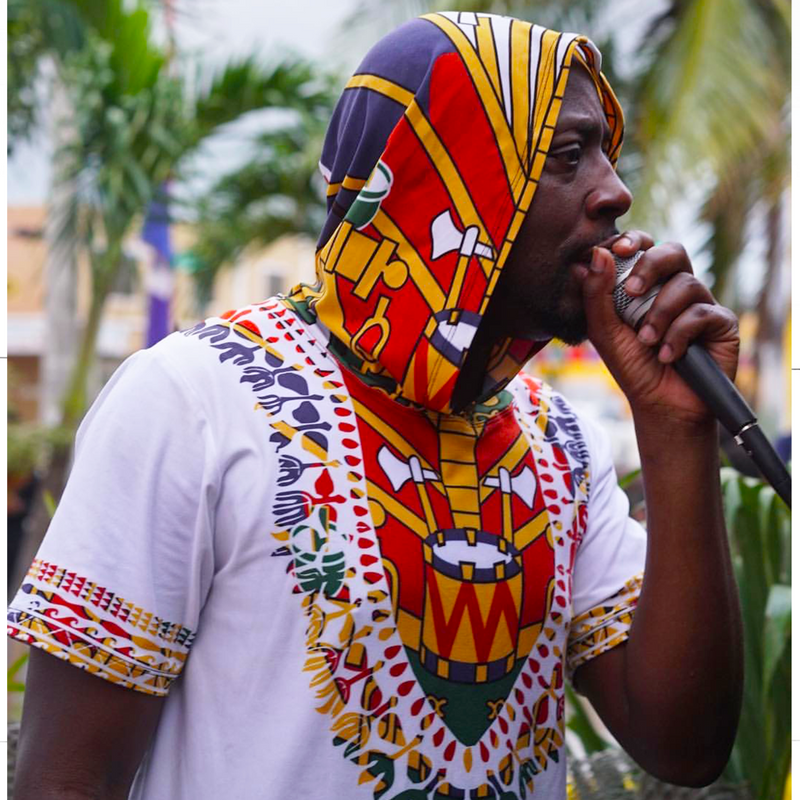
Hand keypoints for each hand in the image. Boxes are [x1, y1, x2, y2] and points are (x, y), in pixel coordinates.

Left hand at [580, 231, 739, 426]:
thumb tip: (597, 254)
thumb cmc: (632, 366)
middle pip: (673, 251)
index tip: (617, 249)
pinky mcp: (721, 322)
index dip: (633, 240)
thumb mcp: (604, 331)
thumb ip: (596, 295)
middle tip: (631, 292)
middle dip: (650, 266)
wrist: (660, 404)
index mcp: (648, 285)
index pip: (645, 247)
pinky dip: (678, 335)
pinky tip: (668, 355)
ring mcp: (700, 304)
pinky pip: (701, 313)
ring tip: (647, 341)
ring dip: (660, 315)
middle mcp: (676, 289)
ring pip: (686, 284)